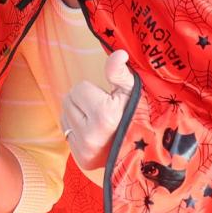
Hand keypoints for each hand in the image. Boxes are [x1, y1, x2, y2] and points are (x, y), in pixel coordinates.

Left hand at [60, 51, 135, 170]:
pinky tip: (94, 131)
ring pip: (65, 115)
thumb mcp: (133, 90)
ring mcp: (85, 150)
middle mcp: (91, 136)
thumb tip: (118, 53)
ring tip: (99, 121)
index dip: (94, 90)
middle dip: (83, 100)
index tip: (108, 101)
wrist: (147, 150)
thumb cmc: (139, 115)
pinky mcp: (81, 159)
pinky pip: (66, 131)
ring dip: (78, 113)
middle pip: (68, 100)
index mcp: (104, 116)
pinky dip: (76, 128)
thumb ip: (119, 72)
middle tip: (103, 110)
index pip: (79, 88)